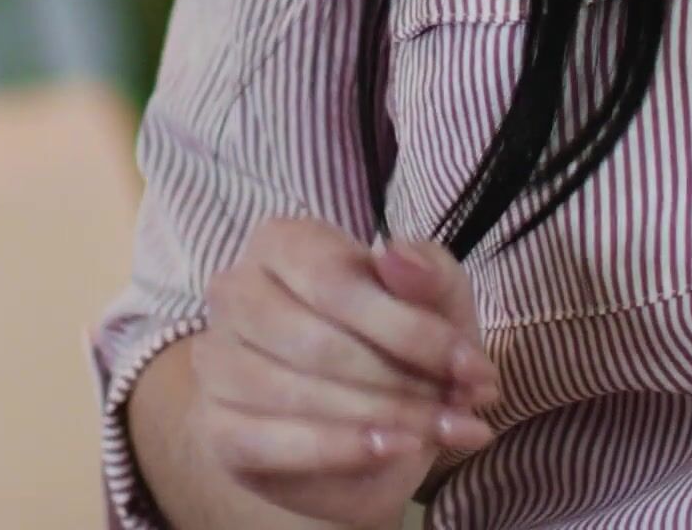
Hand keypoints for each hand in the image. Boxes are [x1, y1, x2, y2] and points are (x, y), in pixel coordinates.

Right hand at [185, 218, 501, 524]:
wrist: (363, 435)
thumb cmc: (395, 349)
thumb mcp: (435, 305)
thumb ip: (430, 274)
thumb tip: (397, 257)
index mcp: (283, 242)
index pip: (337, 283)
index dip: (412, 330)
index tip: (474, 368)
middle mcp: (237, 291)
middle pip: (318, 342)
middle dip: (404, 382)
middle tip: (463, 406)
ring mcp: (218, 360)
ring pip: (297, 393)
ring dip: (384, 419)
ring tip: (439, 432)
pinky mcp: (217, 427)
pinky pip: (271, 441)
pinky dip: (339, 449)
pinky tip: (391, 449)